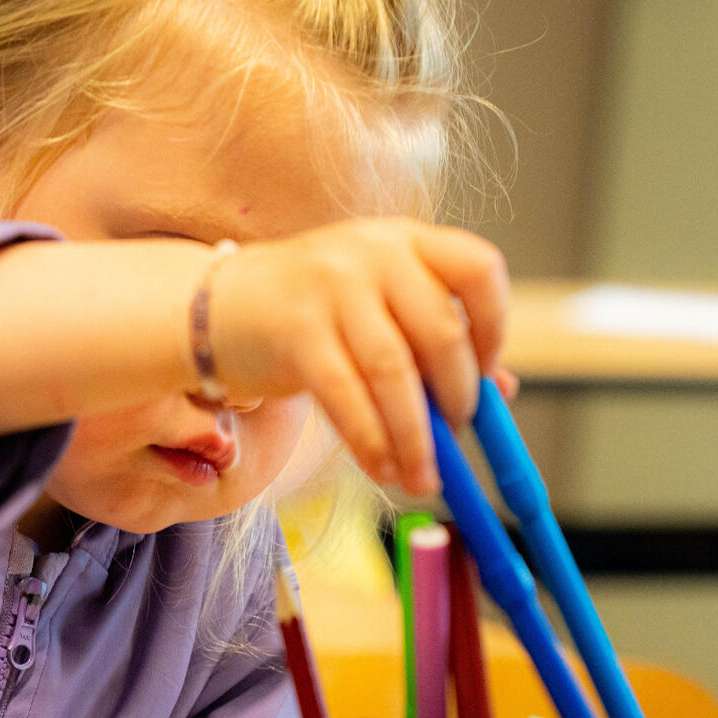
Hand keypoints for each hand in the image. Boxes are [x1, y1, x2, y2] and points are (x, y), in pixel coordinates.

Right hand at [206, 217, 510, 496]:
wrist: (215, 307)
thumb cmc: (312, 313)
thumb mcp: (379, 308)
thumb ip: (435, 341)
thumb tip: (502, 391)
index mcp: (405, 241)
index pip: (477, 268)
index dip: (495, 327)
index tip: (486, 374)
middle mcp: (374, 254)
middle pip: (442, 331)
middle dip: (456, 397)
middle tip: (454, 436)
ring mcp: (332, 288)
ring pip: (395, 373)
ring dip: (415, 437)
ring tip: (421, 476)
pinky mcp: (296, 332)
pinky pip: (347, 398)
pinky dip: (372, 442)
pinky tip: (382, 469)